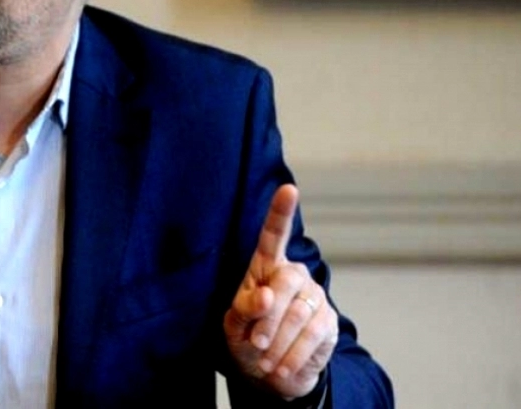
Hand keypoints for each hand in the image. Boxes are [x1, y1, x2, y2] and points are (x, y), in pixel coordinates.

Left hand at [224, 184, 337, 399]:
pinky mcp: (329, 322)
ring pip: (298, 314)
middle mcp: (294, 275)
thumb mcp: (233, 324)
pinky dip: (293, 356)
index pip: (274, 235)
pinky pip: (313, 337)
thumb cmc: (246, 338)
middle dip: (268, 317)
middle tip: (256, 343)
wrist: (271, 372)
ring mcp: (314, 296)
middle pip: (285, 282)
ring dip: (278, 343)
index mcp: (265, 267)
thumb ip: (244, 307)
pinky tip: (281, 368)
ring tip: (265, 361)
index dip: (281, 212)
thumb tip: (265, 295)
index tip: (288, 189)